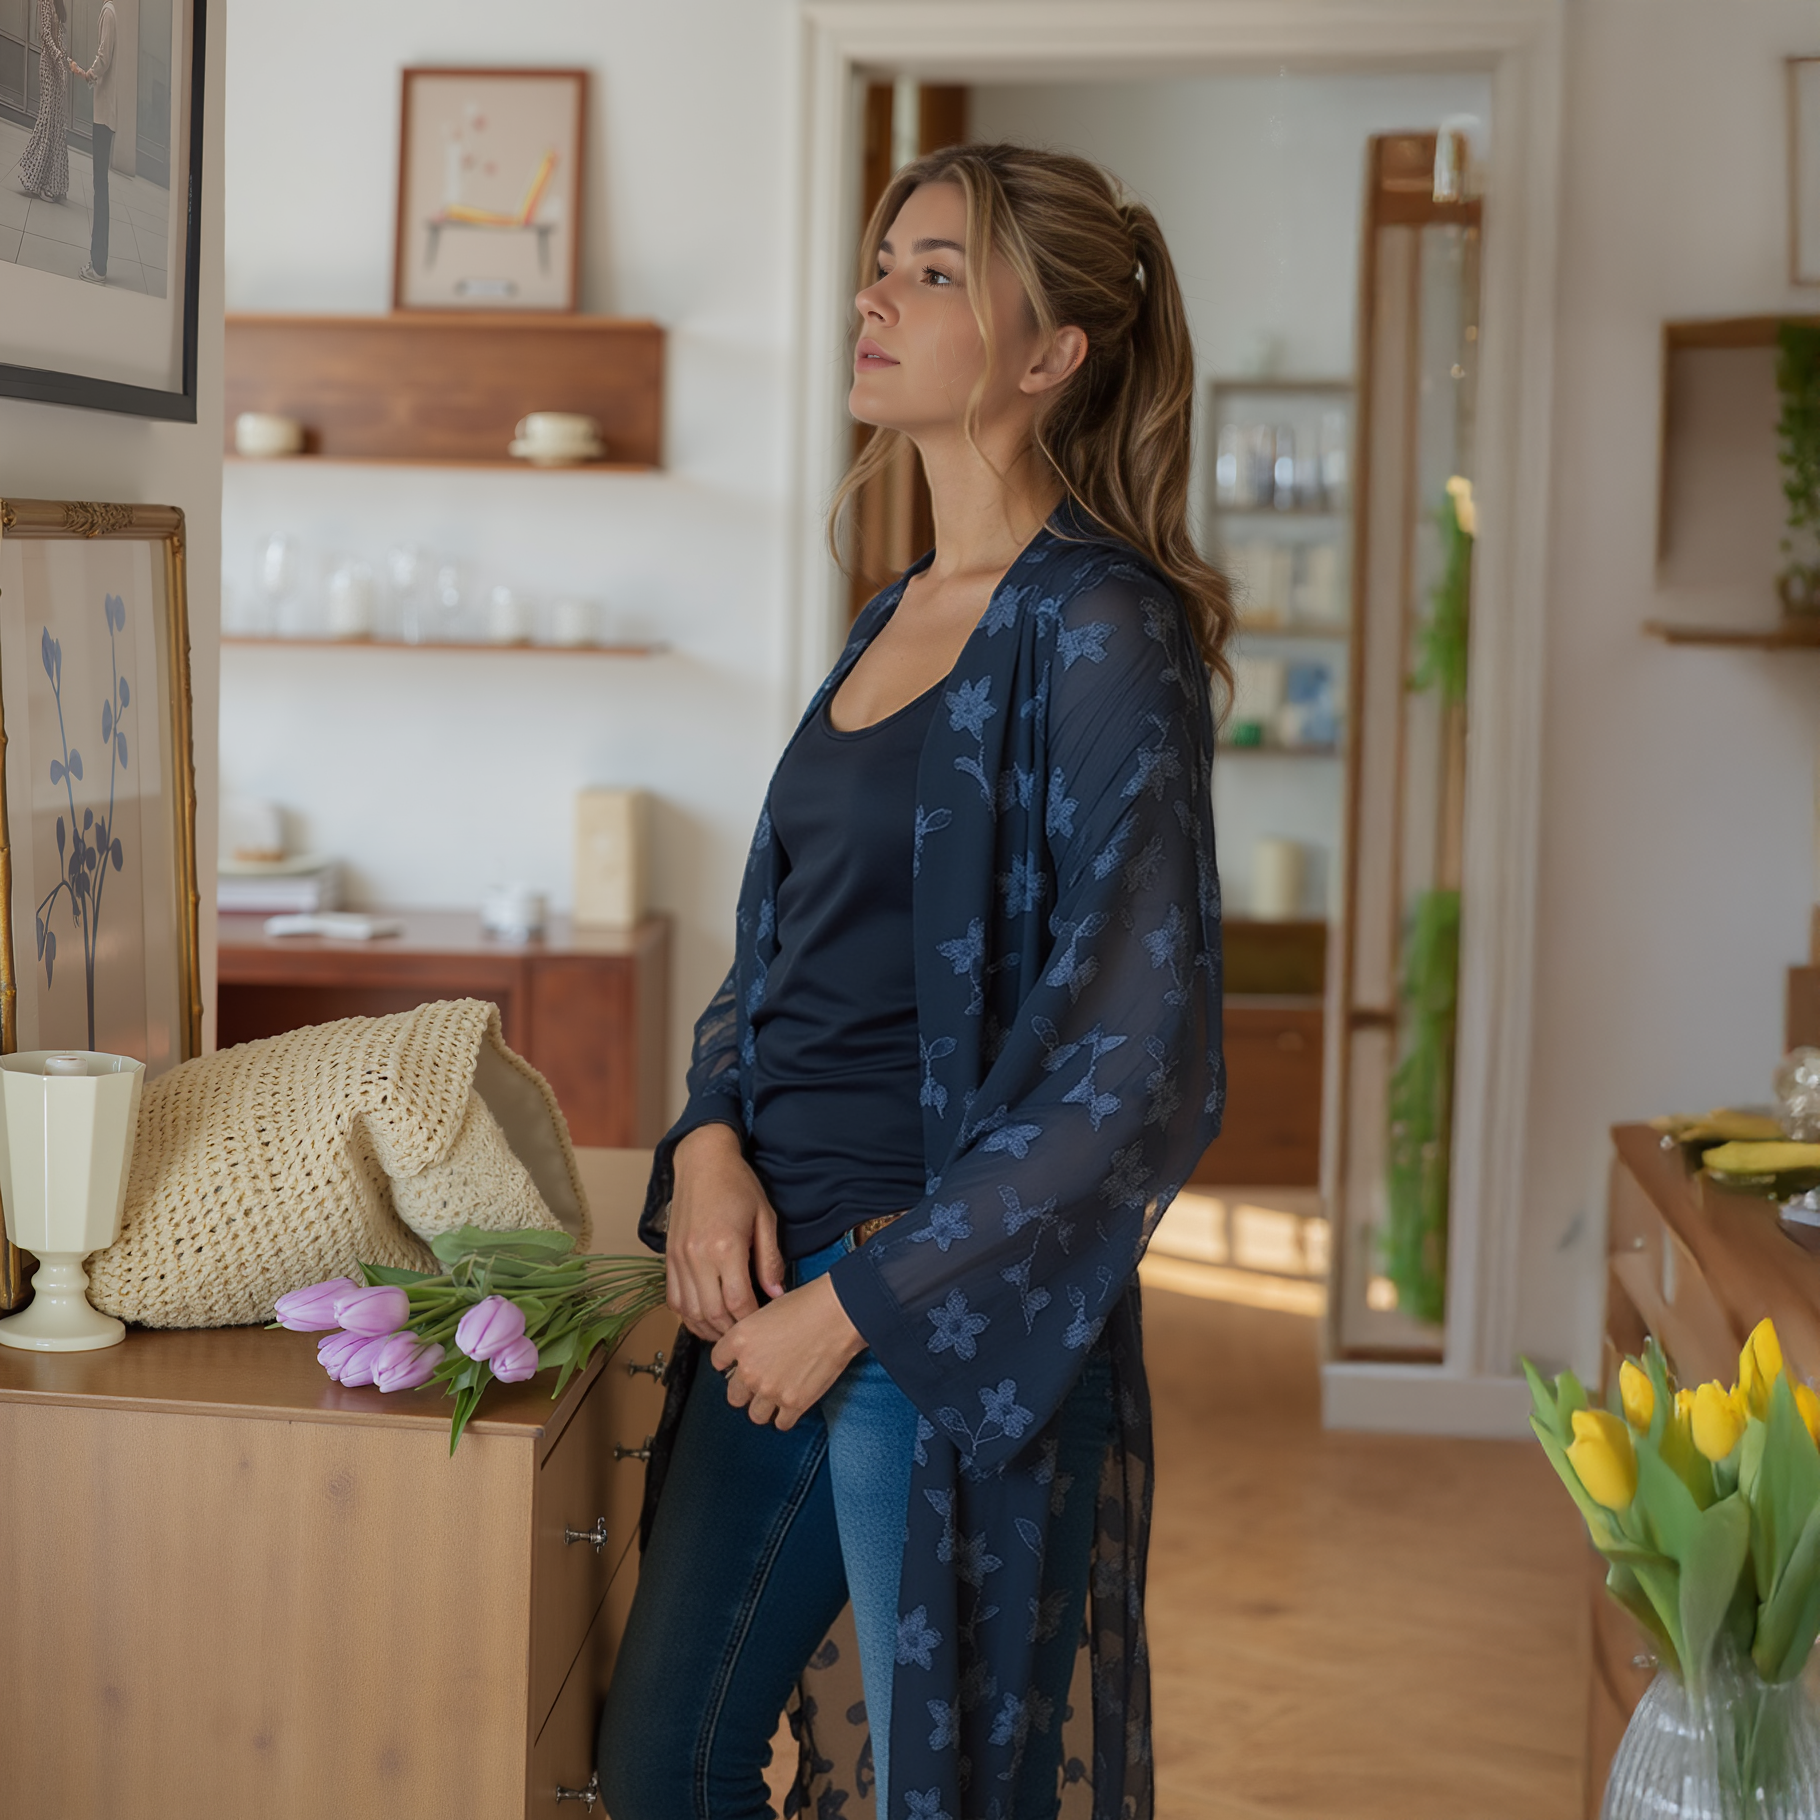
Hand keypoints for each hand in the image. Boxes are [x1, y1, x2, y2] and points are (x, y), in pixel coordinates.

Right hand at [664, 1122, 784, 1341]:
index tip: (764, 1325)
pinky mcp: (668, 1257)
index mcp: (725, 1246)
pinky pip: (674, 1299)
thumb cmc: (737, 1184)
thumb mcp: (765, 1217)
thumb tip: (776, 1293)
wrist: (702, 1161)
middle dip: (731, 1331)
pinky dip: (688, 1316)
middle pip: (712, 1313)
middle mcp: (697, 1256)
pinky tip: (705, 1318)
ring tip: (728, 1332)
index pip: (738, 1302)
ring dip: (709, 1329)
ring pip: (690, 1312)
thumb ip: (770, 1259)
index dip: (752, 1320)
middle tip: (748, 1334)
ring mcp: (679, 1258)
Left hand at [711, 1274, 864, 1428]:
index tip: (738, 1364)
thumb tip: (748, 1351)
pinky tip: (793, 1401)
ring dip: (764, 1406)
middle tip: (761, 1381)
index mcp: (739, 1340)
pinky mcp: (794, 1403)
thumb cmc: (807, 1305)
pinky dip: (786, 1415)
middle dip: (746, 1389)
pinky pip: (781, 1423)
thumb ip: (750, 1336)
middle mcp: (749, 1368)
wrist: (839, 1314)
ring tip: (778, 1394)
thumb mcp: (766, 1312)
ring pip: (755, 1415)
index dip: (729, 1363)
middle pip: (733, 1395)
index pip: (717, 1361)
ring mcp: (770, 1389)